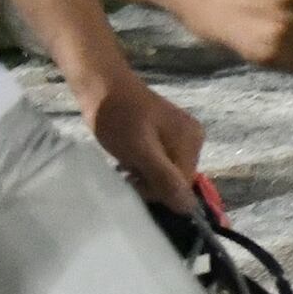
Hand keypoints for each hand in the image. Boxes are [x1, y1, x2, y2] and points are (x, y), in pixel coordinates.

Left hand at [80, 71, 206, 203]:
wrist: (99, 84)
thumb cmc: (117, 116)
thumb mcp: (140, 150)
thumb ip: (165, 178)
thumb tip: (189, 209)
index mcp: (192, 141)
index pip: (181, 187)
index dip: (156, 190)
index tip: (132, 178)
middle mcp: (192, 139)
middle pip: (174, 181)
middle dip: (149, 181)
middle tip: (126, 168)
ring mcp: (178, 136)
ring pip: (163, 174)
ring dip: (142, 175)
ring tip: (124, 162)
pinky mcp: (163, 135)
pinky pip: (157, 163)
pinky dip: (141, 165)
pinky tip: (127, 157)